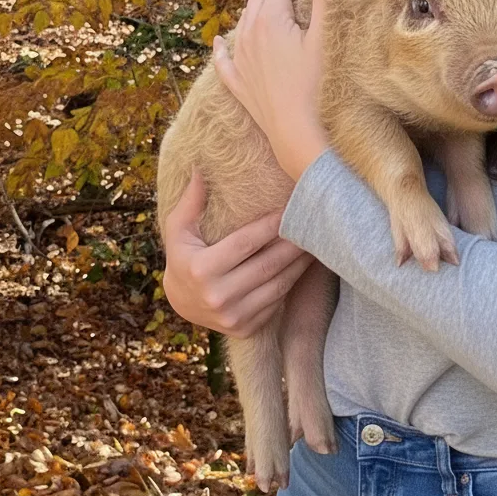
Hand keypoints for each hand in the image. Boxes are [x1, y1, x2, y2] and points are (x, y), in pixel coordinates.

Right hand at [162, 170, 314, 337]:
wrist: (180, 302)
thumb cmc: (184, 254)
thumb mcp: (179, 228)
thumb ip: (192, 200)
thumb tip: (201, 166)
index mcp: (200, 269)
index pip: (247, 242)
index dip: (273, 224)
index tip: (292, 206)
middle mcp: (217, 296)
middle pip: (268, 264)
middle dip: (295, 241)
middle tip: (315, 222)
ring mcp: (232, 317)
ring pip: (279, 284)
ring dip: (301, 262)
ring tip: (317, 241)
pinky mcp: (245, 328)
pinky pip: (277, 301)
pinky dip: (293, 281)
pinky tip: (304, 263)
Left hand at [213, 0, 330, 180]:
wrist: (296, 132)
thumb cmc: (315, 85)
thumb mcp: (324, 38)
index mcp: (270, 20)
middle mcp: (248, 35)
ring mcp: (240, 61)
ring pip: (242, 23)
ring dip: (258, 10)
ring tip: (277, 8)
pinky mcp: (239, 84)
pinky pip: (223, 60)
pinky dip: (223, 48)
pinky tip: (219, 43)